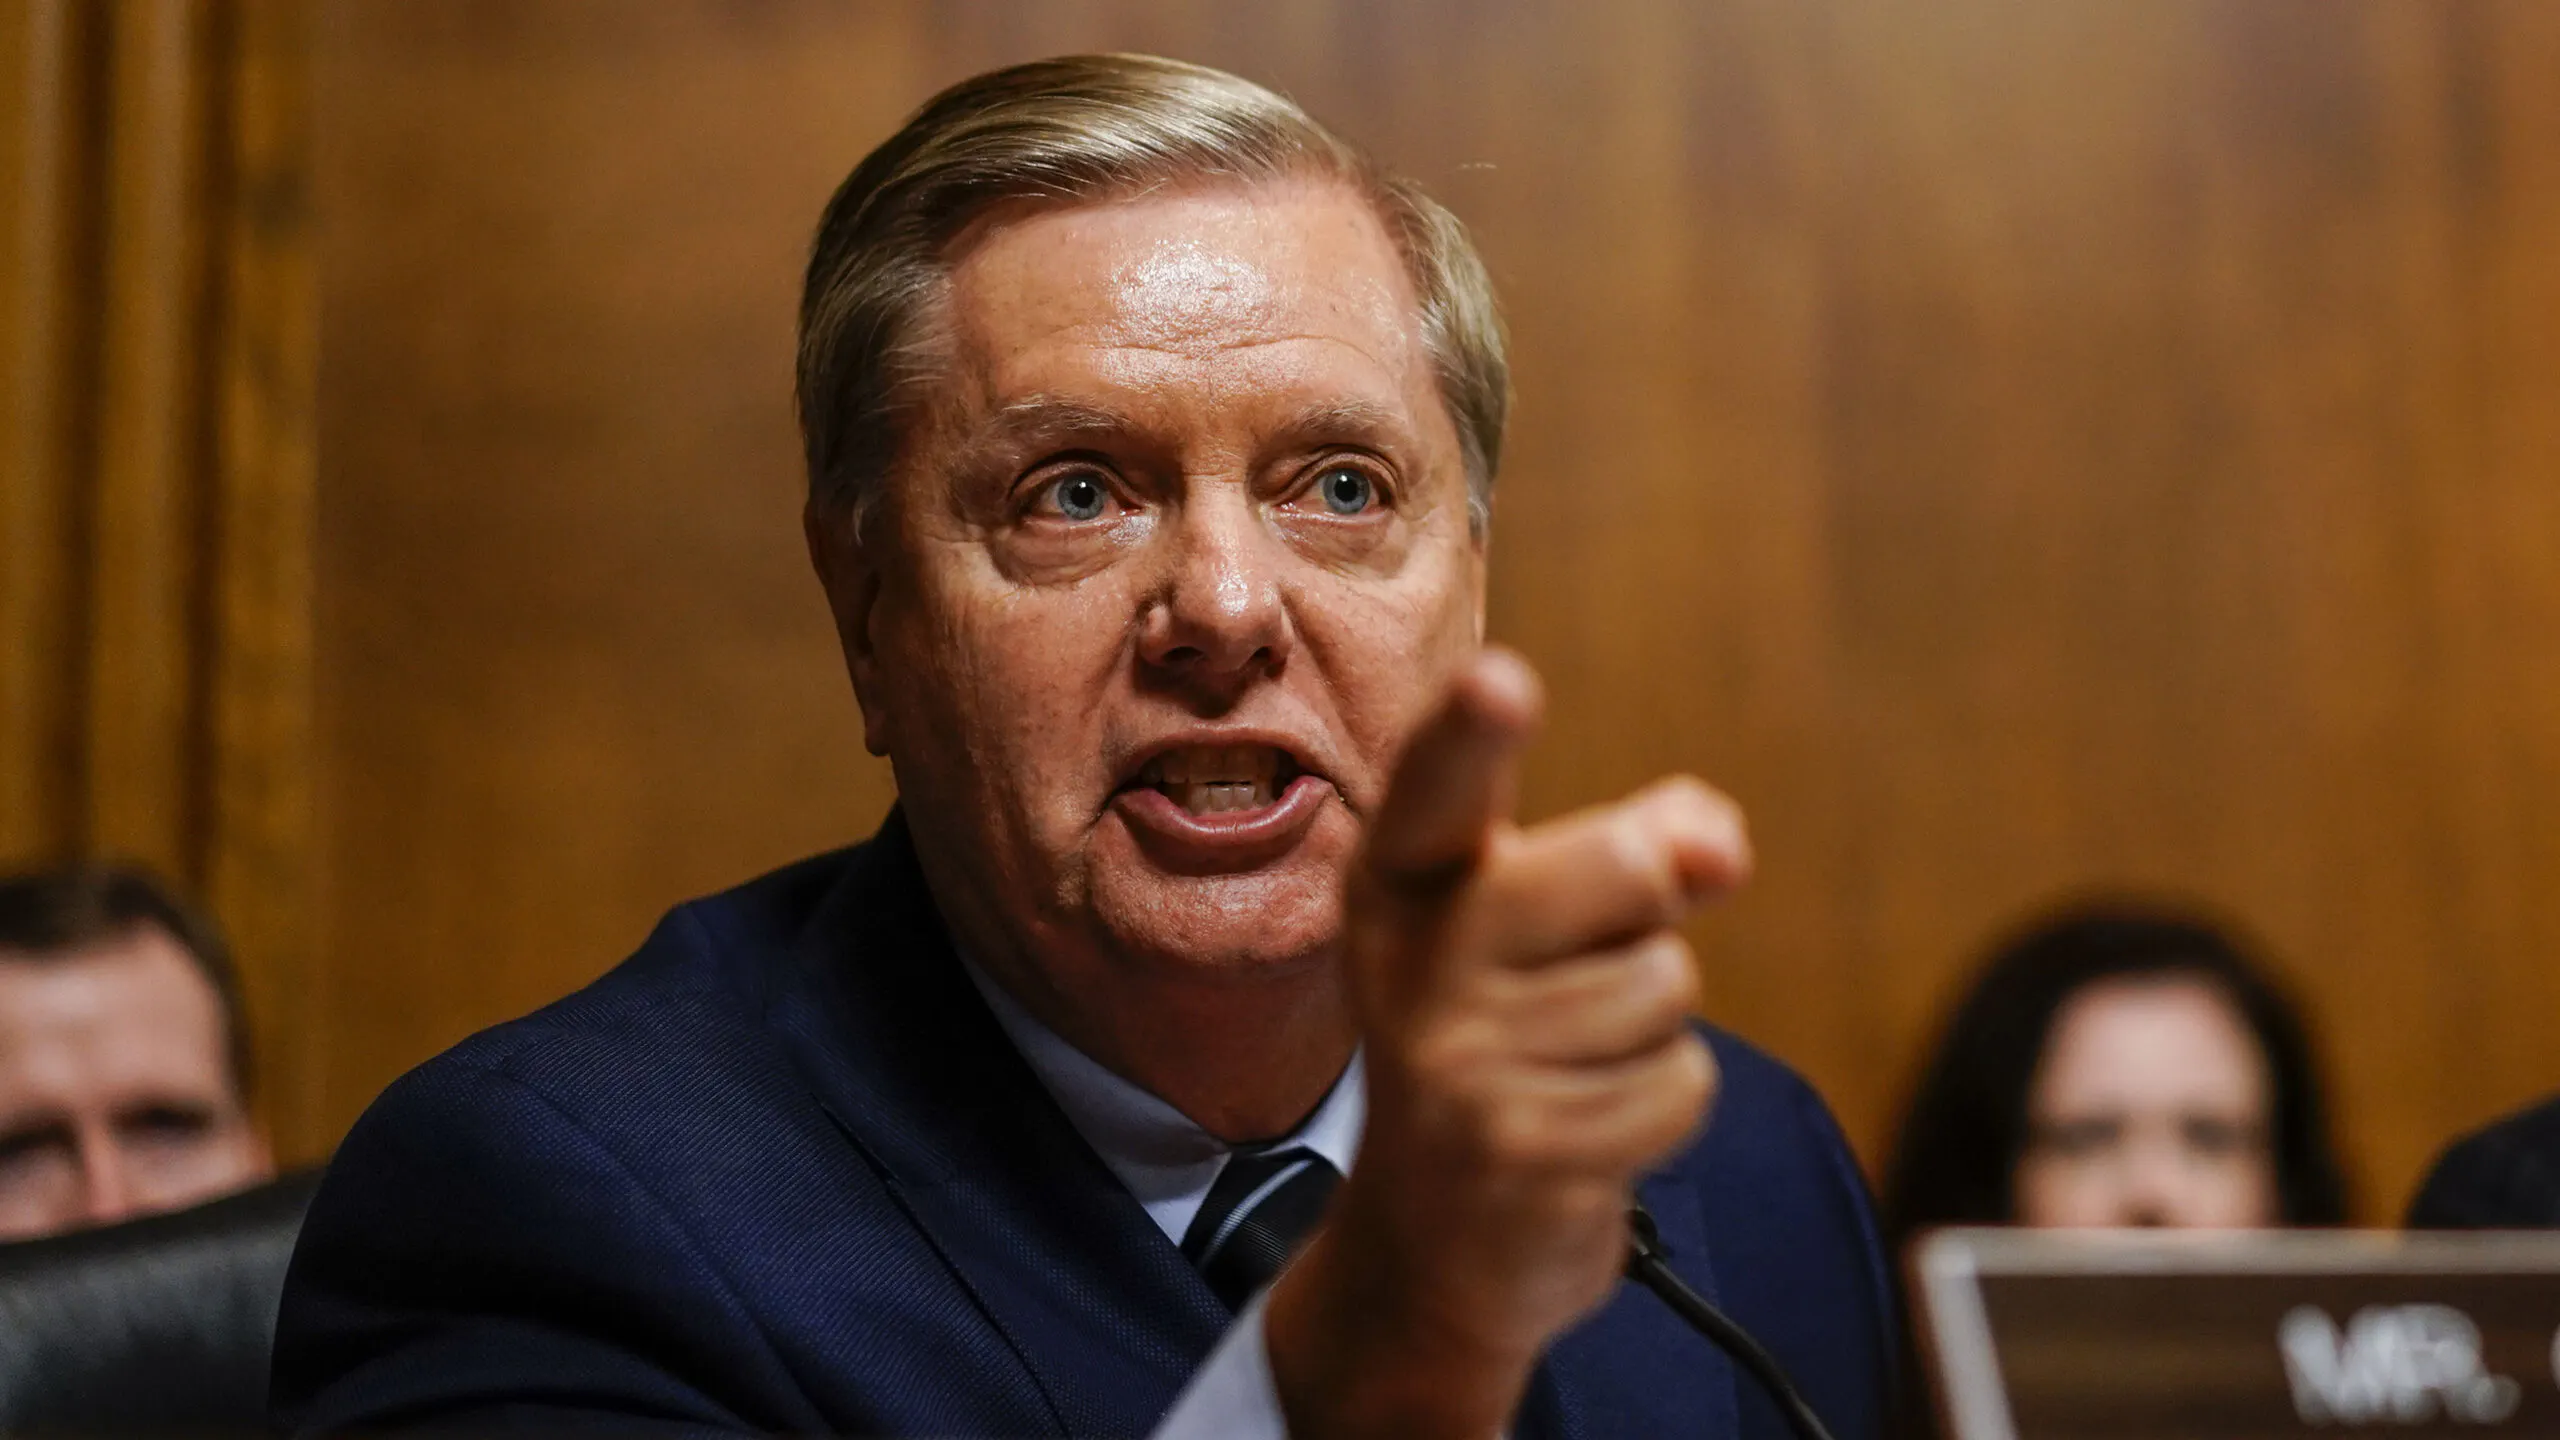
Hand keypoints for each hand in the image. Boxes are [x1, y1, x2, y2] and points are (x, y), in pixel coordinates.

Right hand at [1266, 647, 1750, 1438]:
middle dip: (1647, 909)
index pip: (1437, 787)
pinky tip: (1585, 1126)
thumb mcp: (1540, 925)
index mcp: (1402, 882)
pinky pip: (1678, 1085)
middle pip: (1626, 867)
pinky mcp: (1520, 1153)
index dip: (1473, 731)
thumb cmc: (1499, 1037)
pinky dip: (1659, 1106)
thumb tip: (1718, 846)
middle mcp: (1411, 961)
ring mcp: (1457, 1063)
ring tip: (1569, 1064)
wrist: (1428, 1243)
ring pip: (1664, 987)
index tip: (1503, 683)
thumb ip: (1633, 850)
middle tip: (1578, 965)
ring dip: (1648, 1029)